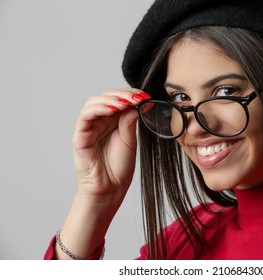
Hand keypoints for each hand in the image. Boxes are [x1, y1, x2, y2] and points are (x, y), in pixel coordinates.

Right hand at [72, 88, 149, 205]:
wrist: (110, 189)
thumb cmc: (119, 168)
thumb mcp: (130, 141)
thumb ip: (129, 122)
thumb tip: (134, 105)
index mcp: (113, 122)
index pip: (119, 100)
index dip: (131, 95)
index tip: (146, 97)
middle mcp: (100, 122)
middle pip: (107, 97)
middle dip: (123, 95)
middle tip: (137, 98)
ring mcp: (89, 128)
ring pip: (94, 103)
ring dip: (111, 99)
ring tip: (126, 103)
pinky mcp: (80, 136)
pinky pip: (86, 116)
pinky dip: (98, 109)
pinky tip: (112, 110)